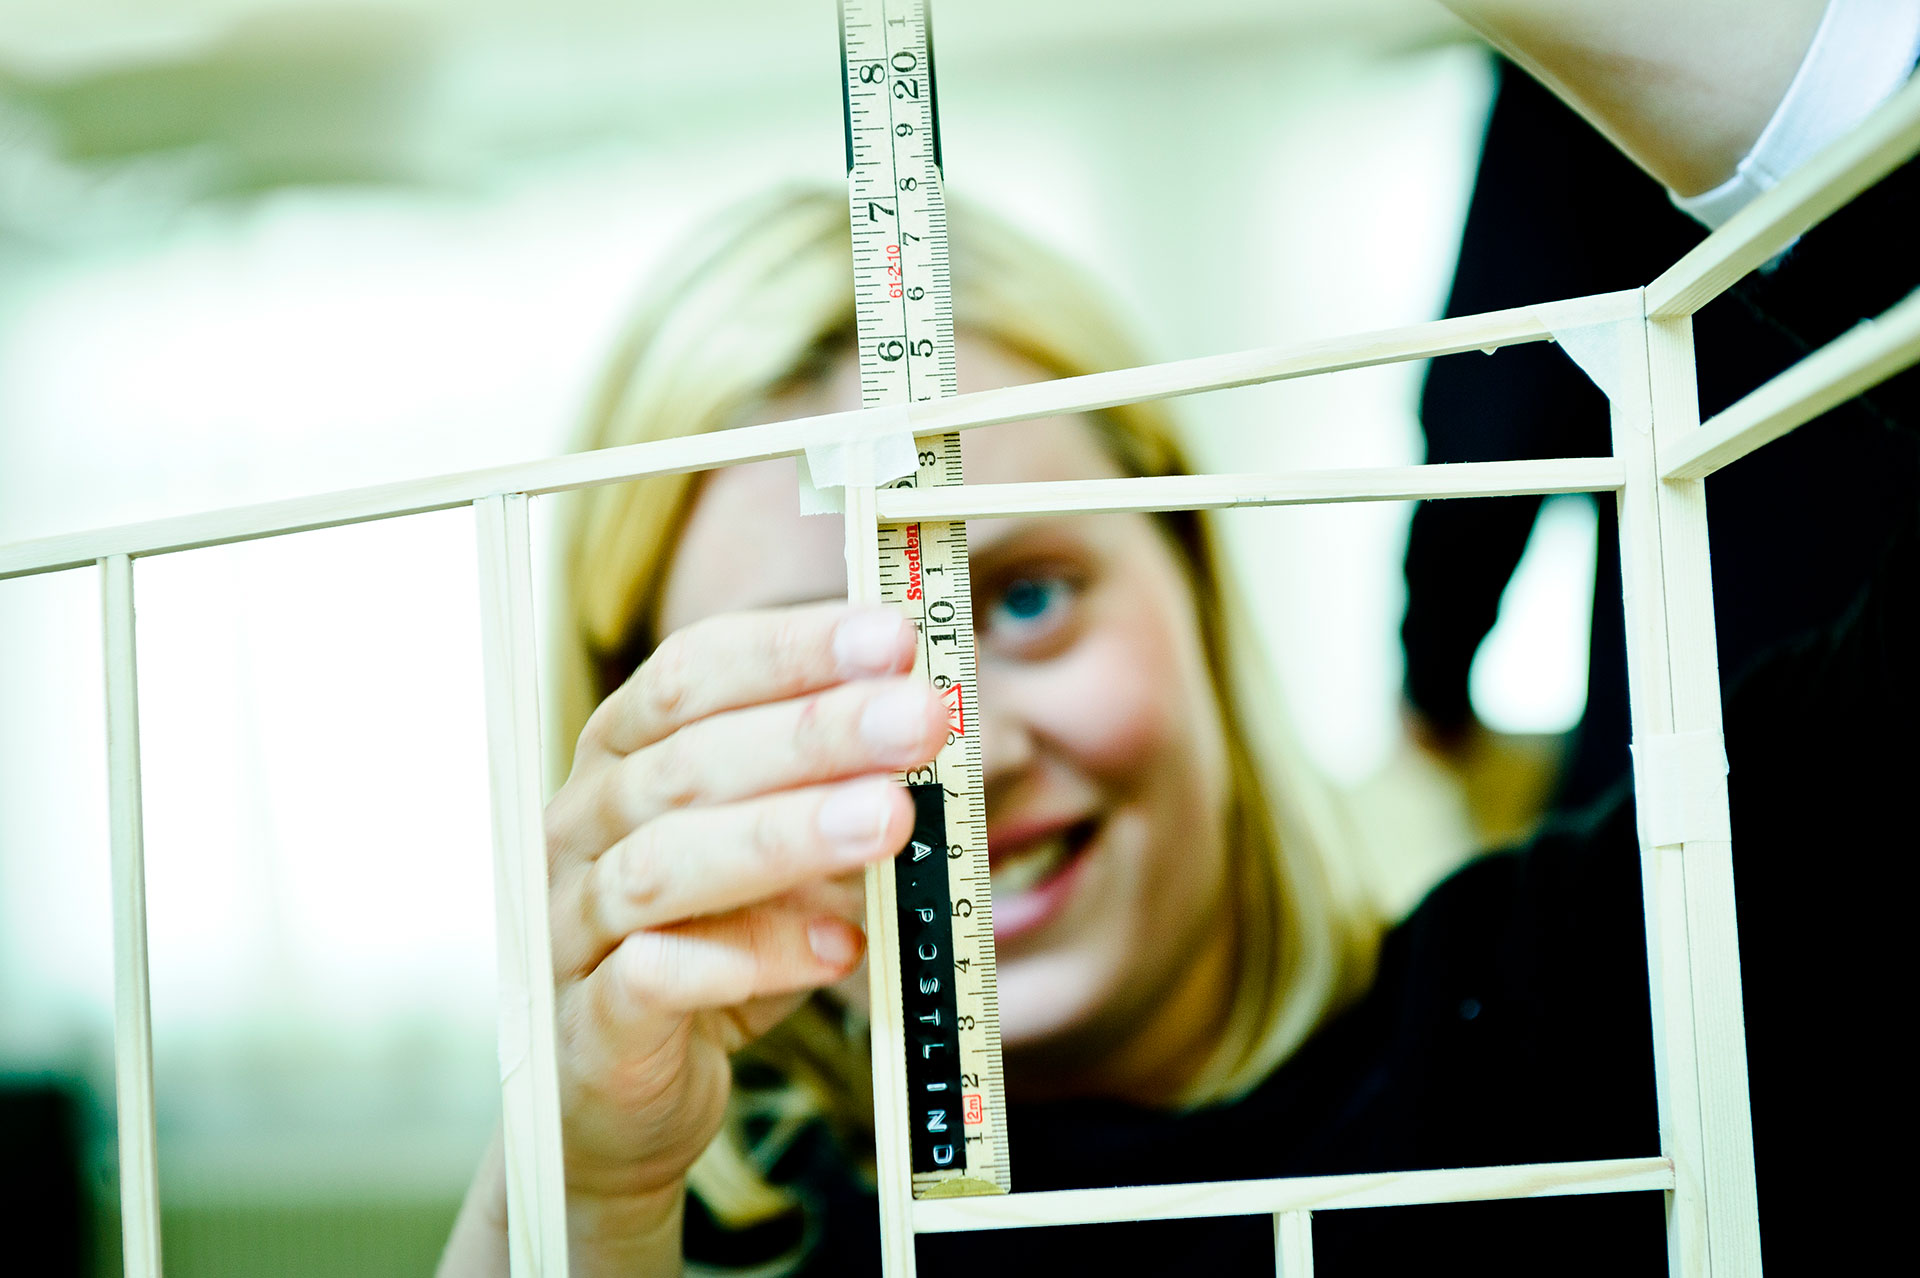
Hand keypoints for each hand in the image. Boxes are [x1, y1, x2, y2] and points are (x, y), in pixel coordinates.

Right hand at [540, 602, 945, 1239]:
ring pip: (664, 865)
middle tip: (920, 718)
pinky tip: (835, 950)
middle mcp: (582, 829)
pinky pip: (652, 980)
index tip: (893, 636)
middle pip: (688, 760)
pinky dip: (747, 959)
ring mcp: (571, 927)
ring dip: (786, 835)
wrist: (622, 1096)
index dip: (791, 648)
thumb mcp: (786, 860)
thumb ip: (841, 798)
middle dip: (816, 731)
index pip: (691, 673)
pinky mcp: (589, 1027)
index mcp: (623, 759)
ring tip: (889, 820)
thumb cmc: (712, 948)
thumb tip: (932, 736)